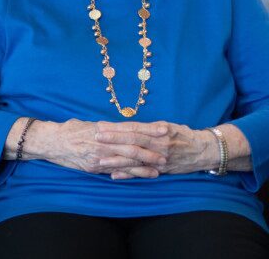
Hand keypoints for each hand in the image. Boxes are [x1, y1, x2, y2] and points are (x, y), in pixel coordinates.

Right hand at [9, 118, 166, 178]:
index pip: (129, 127)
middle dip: (151, 147)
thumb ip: (104, 128)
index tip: (163, 128)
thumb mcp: (87, 124)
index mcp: (102, 128)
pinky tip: (144, 175)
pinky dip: (132, 173)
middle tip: (168, 150)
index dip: (147, 128)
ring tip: (161, 165)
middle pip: (132, 144)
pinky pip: (117, 171)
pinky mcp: (95, 167)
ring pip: (127, 159)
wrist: (50, 142)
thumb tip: (119, 129)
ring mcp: (98, 155)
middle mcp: (102, 141)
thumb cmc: (68, 130)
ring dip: (146, 163)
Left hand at [94, 121, 215, 178]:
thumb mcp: (167, 125)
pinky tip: (114, 175)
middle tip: (96, 138)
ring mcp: (160, 159)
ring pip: (135, 159)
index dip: (117, 128)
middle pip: (132, 141)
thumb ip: (148, 127)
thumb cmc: (183, 135)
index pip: (133, 128)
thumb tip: (126, 125)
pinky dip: (128, 175)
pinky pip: (142, 173)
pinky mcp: (161, 170)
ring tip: (100, 160)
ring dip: (117, 160)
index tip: (101, 126)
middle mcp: (158, 144)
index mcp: (159, 130)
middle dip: (113, 140)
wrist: (204, 150)